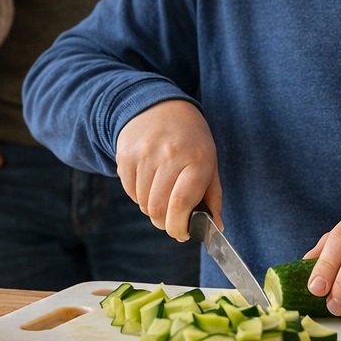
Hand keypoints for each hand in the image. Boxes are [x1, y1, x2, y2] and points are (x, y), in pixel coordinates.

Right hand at [115, 99, 221, 241]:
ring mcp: (144, 154)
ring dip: (152, 208)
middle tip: (172, 219)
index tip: (182, 233)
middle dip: (165, 222)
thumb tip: (215, 228)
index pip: (180, 204)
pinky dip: (139, 196)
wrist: (159, 106)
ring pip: (143, 203)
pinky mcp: (125, 155)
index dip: (178, 227)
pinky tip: (149, 181)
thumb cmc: (190, 139)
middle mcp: (169, 155)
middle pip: (158, 208)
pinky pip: (130, 191)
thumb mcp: (210, 162)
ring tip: (161, 194)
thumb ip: (213, 197)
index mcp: (197, 159)